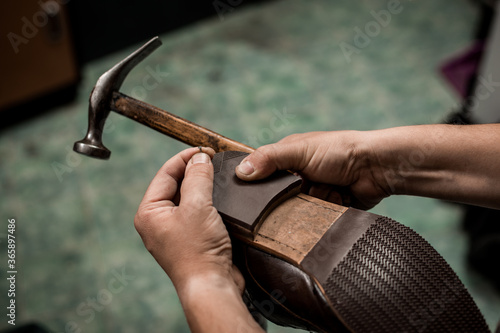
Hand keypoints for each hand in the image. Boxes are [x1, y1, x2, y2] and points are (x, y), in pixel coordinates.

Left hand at [135, 147, 263, 332]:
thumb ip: (197, 178)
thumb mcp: (197, 206)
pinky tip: (221, 196)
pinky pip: (197, 212)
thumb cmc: (198, 252)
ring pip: (188, 198)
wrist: (212, 286)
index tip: (204, 150)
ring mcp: (174, 231)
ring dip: (202, 186)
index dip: (185, 158)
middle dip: (194, 171)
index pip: (165, 174)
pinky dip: (208, 201)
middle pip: (175, 184)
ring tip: (217, 175)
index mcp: (149, 213)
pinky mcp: (191, 238)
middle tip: (213, 160)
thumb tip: (200, 158)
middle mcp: (158, 221)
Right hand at [235, 131, 387, 209]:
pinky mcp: (325, 209)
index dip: (258, 187)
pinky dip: (322, 214)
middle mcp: (297, 177)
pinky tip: (332, 204)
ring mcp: (312, 194)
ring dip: (308, 207)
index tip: (257, 196)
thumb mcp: (300, 150)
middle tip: (298, 194)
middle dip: (288, 200)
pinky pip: (313, 220)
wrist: (377, 169)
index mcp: (287, 158)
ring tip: (323, 195)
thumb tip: (240, 172)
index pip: (261, 176)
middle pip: (277, 198)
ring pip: (295, 212)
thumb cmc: (340, 150)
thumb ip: (270, 159)